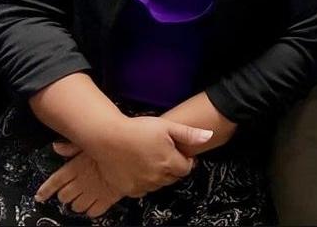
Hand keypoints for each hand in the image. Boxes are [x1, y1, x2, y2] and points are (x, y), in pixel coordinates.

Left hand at [35, 147, 122, 217]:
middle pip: (64, 196)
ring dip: (77, 203)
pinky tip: (94, 203)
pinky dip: (92, 210)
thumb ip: (73, 145)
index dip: (45, 190)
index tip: (40, 196)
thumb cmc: (116, 143)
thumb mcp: (93, 140)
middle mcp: (84, 181)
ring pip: (77, 206)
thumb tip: (58, 146)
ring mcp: (95, 191)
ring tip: (81, 197)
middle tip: (69, 191)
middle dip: (65, 195)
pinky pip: (94, 211)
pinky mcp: (108, 198)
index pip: (55, 181)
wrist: (138, 151)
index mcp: (77, 166)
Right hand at [85, 116, 210, 197]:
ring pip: (159, 184)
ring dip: (160, 175)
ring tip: (152, 159)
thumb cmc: (137, 129)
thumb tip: (208, 136)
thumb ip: (189, 134)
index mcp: (168, 162)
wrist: (108, 137)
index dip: (186, 160)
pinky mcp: (128, 189)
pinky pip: (143, 189)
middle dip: (174, 168)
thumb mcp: (166, 126)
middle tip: (166, 154)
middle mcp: (157, 177)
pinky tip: (140, 168)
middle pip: (173, 177)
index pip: (186, 168)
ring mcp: (142, 184)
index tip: (181, 153)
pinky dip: (145, 181)